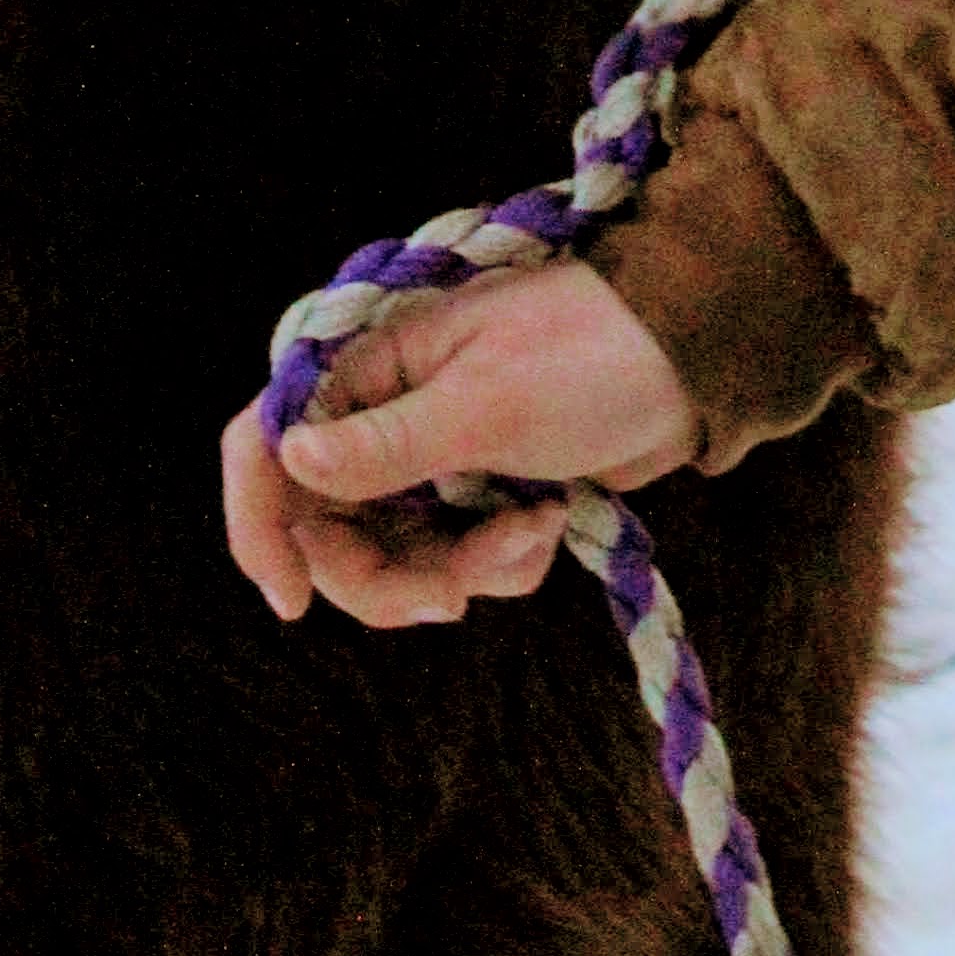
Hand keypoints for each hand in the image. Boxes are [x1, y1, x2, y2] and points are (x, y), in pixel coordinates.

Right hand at [222, 262, 706, 633]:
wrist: (694, 359)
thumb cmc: (592, 353)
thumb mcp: (487, 403)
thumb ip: (386, 443)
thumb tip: (287, 452)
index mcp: (371, 366)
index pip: (268, 442)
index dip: (260, 525)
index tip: (289, 602)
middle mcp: (387, 413)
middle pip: (329, 530)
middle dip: (390, 577)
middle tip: (455, 594)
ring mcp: (434, 457)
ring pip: (396, 560)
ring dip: (461, 571)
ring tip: (531, 532)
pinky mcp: (482, 493)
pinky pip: (458, 564)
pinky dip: (502, 562)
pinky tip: (552, 520)